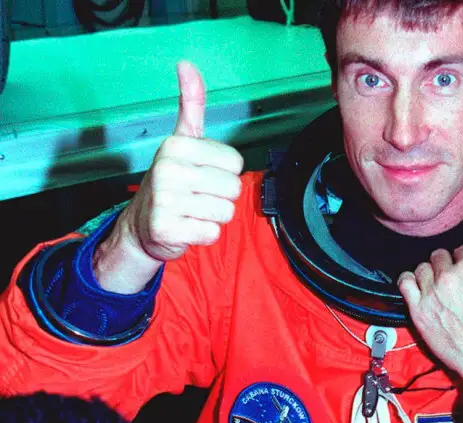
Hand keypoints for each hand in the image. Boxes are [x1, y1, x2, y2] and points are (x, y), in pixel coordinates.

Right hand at [117, 60, 243, 262]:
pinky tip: (186, 227)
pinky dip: (204, 234)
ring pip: (226, 212)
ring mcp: (166, 201)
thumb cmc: (171, 180)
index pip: (235, 163)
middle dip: (220, 195)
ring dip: (213, 216)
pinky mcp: (167, 230)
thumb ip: (191, 104)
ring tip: (192, 211)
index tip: (202, 173)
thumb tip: (186, 63)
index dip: (224, 171)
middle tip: (197, 195)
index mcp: (176, 145)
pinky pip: (212, 233)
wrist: (142, 226)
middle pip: (233, 188)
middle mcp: (168, 170)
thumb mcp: (181, 140)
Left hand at [397, 245, 462, 402]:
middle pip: (438, 257)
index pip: (461, 250)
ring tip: (432, 284)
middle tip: (448, 277)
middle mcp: (448, 276)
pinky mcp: (419, 310)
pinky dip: (408, 283)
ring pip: (421, 269)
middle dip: (444, 265)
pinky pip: (405, 284)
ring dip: (426, 274)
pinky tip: (415, 288)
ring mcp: (431, 292)